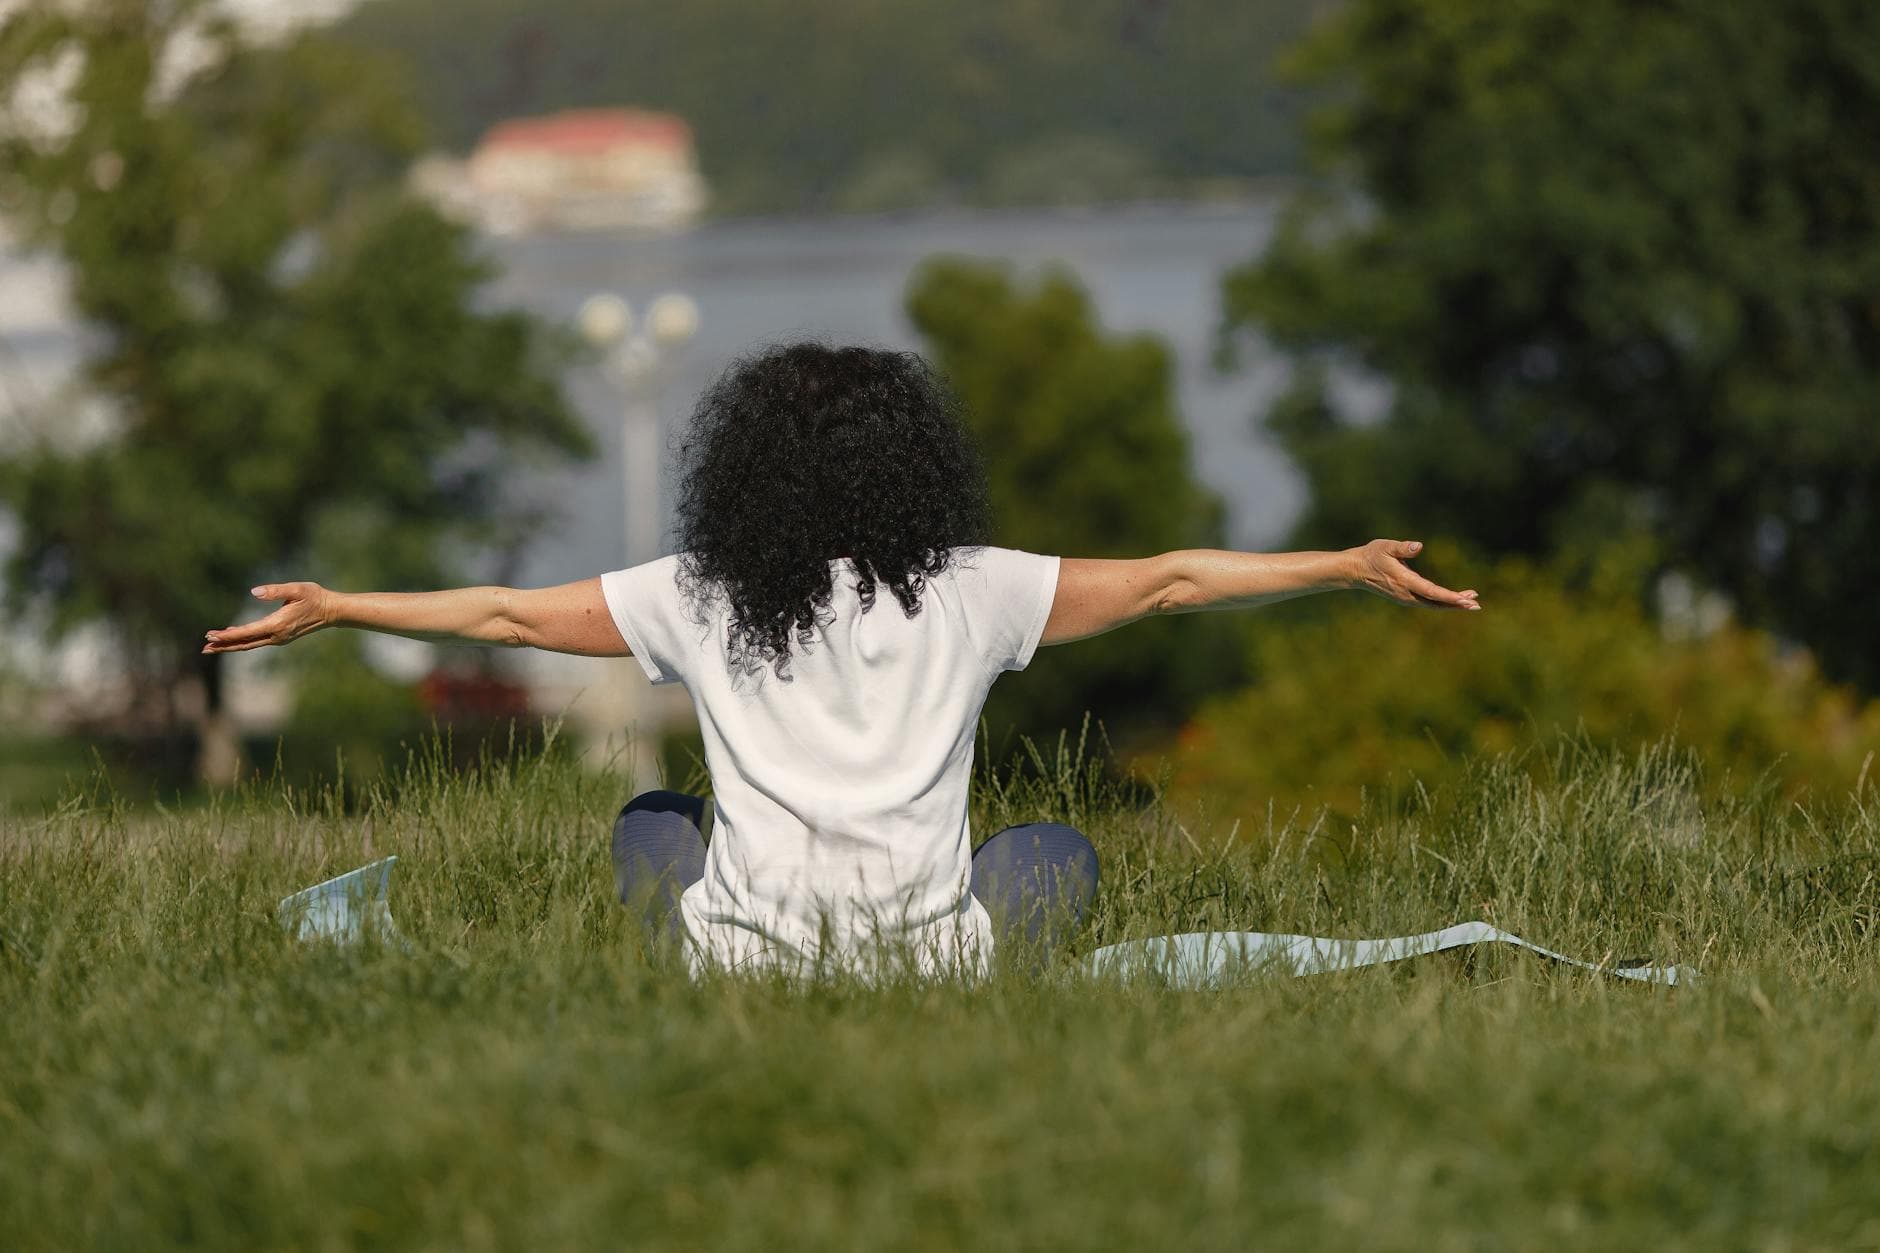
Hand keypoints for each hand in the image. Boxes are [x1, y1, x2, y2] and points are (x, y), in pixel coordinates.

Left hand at [202, 583, 334, 652]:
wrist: (331, 611)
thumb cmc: (315, 597)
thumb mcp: (297, 589)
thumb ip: (276, 590)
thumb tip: (254, 592)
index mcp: (278, 624)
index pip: (247, 632)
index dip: (227, 635)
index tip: (210, 635)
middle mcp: (277, 635)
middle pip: (245, 643)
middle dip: (224, 646)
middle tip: (204, 648)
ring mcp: (279, 638)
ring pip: (250, 644)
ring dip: (231, 646)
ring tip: (212, 647)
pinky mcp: (280, 636)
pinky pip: (257, 641)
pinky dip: (242, 641)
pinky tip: (232, 637)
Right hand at [1349, 540, 1479, 610]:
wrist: (1355, 570)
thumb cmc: (1371, 555)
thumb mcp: (1385, 546)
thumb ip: (1402, 547)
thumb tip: (1418, 546)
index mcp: (1404, 581)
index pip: (1431, 591)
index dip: (1450, 596)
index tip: (1466, 599)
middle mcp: (1406, 594)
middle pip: (1436, 603)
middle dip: (1456, 604)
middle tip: (1476, 604)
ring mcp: (1405, 598)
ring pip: (1433, 605)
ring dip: (1452, 604)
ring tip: (1471, 601)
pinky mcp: (1406, 598)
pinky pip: (1428, 603)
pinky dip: (1443, 602)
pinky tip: (1454, 600)